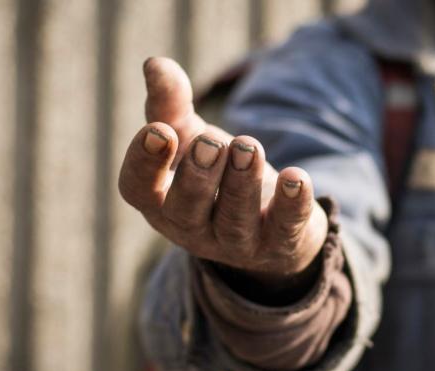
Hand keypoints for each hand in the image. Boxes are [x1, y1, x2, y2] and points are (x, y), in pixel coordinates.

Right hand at [118, 57, 328, 286]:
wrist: (272, 223)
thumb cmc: (217, 174)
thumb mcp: (192, 139)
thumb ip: (171, 105)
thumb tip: (155, 64)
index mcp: (161, 201)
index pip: (137, 189)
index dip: (144, 162)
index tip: (159, 130)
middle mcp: (193, 228)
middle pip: (186, 210)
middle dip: (198, 176)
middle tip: (212, 143)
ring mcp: (238, 242)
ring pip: (236, 220)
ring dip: (242, 182)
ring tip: (249, 146)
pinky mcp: (281, 243)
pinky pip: (286, 228)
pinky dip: (292, 204)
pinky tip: (296, 177)